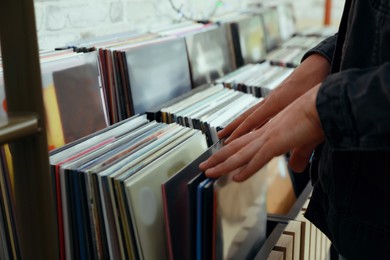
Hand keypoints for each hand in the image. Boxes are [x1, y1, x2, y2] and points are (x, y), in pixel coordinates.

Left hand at [199, 84, 324, 181]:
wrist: (326, 103)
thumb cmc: (318, 118)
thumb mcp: (306, 142)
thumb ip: (299, 155)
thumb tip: (296, 167)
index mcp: (270, 130)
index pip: (244, 143)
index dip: (230, 151)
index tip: (220, 158)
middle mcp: (264, 132)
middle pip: (235, 148)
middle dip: (218, 158)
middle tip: (204, 166)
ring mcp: (269, 136)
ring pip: (239, 153)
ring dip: (223, 164)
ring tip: (208, 172)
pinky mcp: (277, 141)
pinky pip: (258, 158)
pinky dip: (246, 169)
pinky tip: (236, 178)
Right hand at [218, 54, 330, 142]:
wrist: (318, 65)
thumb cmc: (315, 85)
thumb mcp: (309, 109)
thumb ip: (301, 132)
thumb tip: (299, 161)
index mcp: (275, 104)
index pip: (252, 121)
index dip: (239, 133)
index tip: (228, 143)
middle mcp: (269, 101)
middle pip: (246, 117)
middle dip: (232, 129)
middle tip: (220, 138)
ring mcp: (272, 99)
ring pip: (250, 114)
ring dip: (239, 125)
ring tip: (227, 133)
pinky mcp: (276, 98)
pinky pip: (259, 111)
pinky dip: (251, 120)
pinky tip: (251, 127)